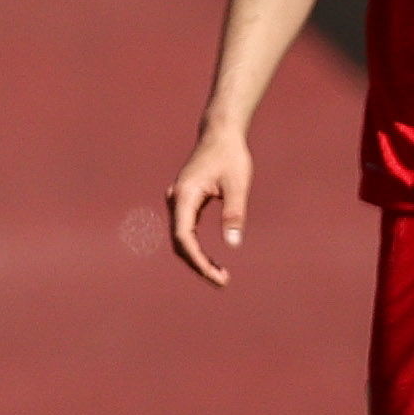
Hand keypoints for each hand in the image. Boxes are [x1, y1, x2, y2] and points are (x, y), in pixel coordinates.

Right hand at [164, 123, 252, 286]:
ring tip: (219, 274)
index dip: (198, 260)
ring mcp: (178, 201)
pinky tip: (211, 259)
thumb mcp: (238, 184)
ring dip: (197, 258)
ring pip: (181, 238)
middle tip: (222, 281)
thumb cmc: (230, 156)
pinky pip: (185, 231)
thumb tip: (234, 244)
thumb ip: (235, 213)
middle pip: (180, 242)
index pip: (184, 237)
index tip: (216, 275)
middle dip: (198, 264)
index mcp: (184, 195)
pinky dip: (196, 248)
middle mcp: (175, 199)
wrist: (220, 133)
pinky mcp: (184, 202)